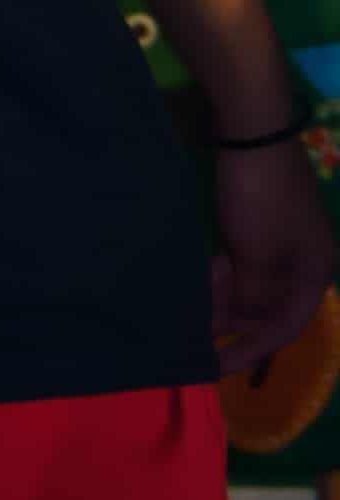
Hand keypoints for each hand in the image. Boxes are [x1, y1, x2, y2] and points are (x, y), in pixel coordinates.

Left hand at [214, 131, 329, 374]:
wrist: (251, 131)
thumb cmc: (261, 197)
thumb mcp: (256, 253)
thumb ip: (253, 294)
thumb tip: (245, 323)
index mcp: (314, 272)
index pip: (286, 326)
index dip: (252, 350)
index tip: (216, 368)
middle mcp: (302, 261)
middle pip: (266, 307)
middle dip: (231, 325)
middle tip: (191, 343)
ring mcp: (279, 241)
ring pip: (249, 285)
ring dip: (220, 302)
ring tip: (185, 318)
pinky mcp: (256, 222)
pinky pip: (238, 263)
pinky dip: (219, 276)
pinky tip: (193, 285)